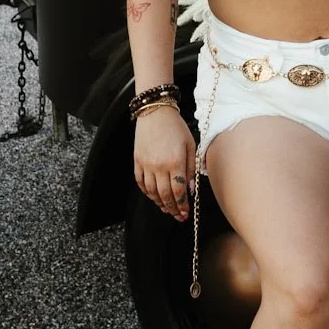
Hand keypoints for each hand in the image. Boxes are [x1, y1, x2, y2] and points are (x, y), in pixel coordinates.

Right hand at [133, 105, 196, 219]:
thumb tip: (190, 189)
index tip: (185, 212)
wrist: (155, 112)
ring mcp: (146, 164)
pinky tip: (153, 196)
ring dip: (159, 203)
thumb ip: (191, 168)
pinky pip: (141, 182)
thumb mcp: (191, 145)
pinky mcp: (137, 161)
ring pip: (152, 192)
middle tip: (177, 216)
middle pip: (165, 195)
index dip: (182, 204)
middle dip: (172, 208)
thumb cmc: (176, 127)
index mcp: (175, 162)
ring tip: (166, 208)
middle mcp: (159, 166)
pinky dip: (147, 192)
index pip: (178, 190)